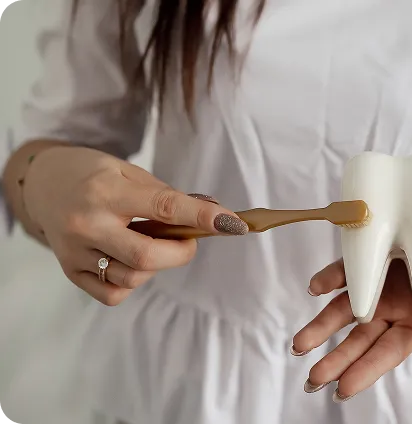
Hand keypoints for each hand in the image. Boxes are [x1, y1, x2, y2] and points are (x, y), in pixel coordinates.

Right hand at [21, 145, 247, 305]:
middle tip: (187, 240)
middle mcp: (87, 223)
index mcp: (106, 191)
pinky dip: (132, 282)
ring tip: (151, 243)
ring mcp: (76, 252)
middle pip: (147, 256)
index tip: (232, 224)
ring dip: (157, 266)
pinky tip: (130, 260)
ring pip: (132, 277)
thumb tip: (210, 213)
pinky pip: (113, 293)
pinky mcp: (71, 272)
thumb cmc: (91, 174)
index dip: (202, 216)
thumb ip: (165, 194)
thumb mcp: (126, 170)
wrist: (41, 185)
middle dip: (181, 253)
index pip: (164, 207)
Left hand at [291, 197, 411, 401]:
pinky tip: (316, 287)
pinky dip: (327, 280)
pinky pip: (342, 273)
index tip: (343, 389)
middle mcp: (390, 308)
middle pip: (359, 340)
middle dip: (336, 360)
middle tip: (313, 379)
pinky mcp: (363, 259)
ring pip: (343, 312)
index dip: (366, 370)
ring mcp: (374, 286)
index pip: (388, 351)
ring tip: (299, 345)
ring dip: (320, 328)